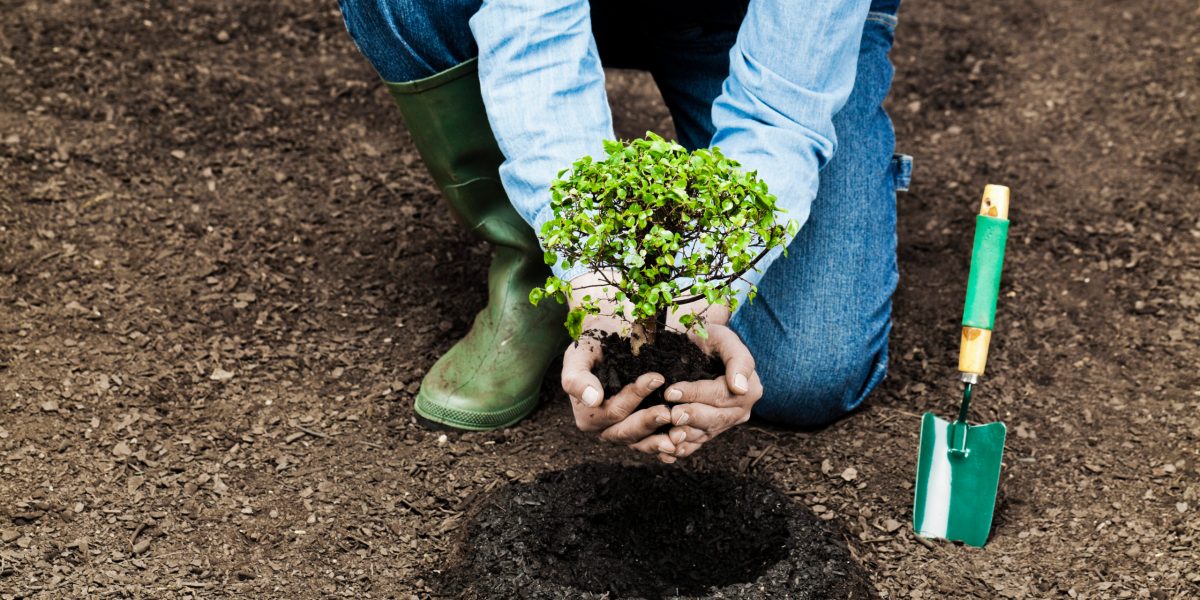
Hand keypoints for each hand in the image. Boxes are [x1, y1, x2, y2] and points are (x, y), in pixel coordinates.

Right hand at [559, 272, 683, 462]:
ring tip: (680, 435)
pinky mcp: (639, 431)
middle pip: (626, 432)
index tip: (657, 378)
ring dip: (660, 441)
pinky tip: (681, 445)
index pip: (613, 411)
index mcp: (587, 414)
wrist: (607, 338)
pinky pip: (651, 443)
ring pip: (640, 443)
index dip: (634, 397)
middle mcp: (603, 428)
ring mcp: (622, 431)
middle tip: (670, 411)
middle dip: (649, 422)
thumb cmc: (592, 344)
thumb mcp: (579, 354)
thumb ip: (577, 377)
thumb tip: (592, 399)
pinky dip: (665, 446)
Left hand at [664, 322, 761, 458]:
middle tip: (671, 415)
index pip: (720, 394)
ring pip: (706, 434)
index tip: (671, 391)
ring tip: (669, 436)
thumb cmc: (711, 338)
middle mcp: (740, 409)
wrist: (700, 348)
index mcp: (749, 388)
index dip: (695, 394)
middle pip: (715, 418)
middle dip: (692, 417)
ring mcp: (725, 423)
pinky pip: (698, 444)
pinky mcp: (710, 431)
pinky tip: (668, 453)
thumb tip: (740, 387)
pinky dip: (683, 449)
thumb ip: (738, 360)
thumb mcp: (725, 338)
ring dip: (687, 437)